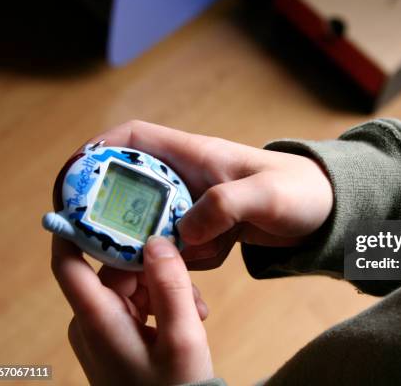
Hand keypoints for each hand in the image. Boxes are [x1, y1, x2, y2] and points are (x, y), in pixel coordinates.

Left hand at [52, 235, 213, 384]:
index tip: (99, 201)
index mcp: (97, 318)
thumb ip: (170, 286)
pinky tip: (190, 318)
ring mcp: (102, 330)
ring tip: (197, 311)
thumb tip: (157, 240)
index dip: (76, 227)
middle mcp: (91, 320)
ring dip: (167, 290)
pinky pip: (137, 304)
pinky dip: (164, 305)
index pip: (68, 262)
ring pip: (133, 286)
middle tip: (192, 287)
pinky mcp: (115, 337)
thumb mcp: (182, 337)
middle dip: (156, 270)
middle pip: (117, 270)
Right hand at [89, 120, 333, 268]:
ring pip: (153, 228)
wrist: (325, 213)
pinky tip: (223, 255)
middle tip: (119, 251)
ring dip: (164, 250)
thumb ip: (224, 206)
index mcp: (194, 155)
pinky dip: (193, 262)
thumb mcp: (265, 195)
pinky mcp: (207, 231)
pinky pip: (181, 249)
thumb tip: (183, 234)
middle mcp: (188, 179)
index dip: (98, 151)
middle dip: (121, 222)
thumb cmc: (300, 190)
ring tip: (202, 254)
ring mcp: (195, 206)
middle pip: (130, 193)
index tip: (74, 181)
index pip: (134, 140)